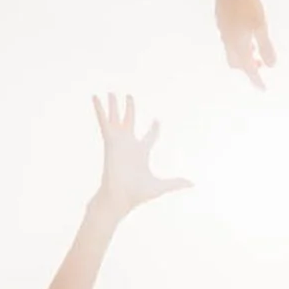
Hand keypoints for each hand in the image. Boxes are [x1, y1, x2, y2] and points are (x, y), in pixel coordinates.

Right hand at [92, 96, 188, 218]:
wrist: (120, 197)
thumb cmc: (137, 194)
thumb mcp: (160, 186)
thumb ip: (175, 183)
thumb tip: (192, 184)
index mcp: (141, 153)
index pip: (149, 136)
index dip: (154, 128)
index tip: (157, 121)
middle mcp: (129, 145)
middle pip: (129, 122)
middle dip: (129, 109)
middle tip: (129, 96)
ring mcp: (118, 142)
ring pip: (116, 119)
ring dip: (113, 106)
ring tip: (111, 92)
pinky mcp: (110, 141)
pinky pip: (104, 121)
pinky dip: (100, 110)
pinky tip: (96, 97)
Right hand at [214, 0, 277, 88]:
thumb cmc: (247, 6)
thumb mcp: (261, 27)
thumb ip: (266, 47)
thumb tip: (271, 65)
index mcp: (238, 45)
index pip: (249, 69)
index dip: (256, 80)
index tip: (263, 89)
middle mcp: (228, 41)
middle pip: (236, 63)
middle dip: (247, 67)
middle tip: (260, 65)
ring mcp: (223, 32)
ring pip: (231, 52)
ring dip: (243, 55)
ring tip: (254, 50)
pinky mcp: (221, 22)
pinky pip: (228, 41)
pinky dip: (238, 45)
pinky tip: (245, 35)